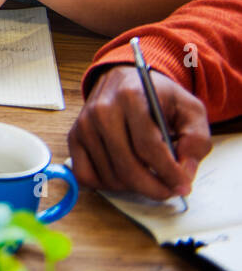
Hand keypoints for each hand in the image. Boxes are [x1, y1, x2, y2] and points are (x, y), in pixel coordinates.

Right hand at [68, 65, 211, 200]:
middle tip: (169, 190)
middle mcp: (102, 110)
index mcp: (130, 97)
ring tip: (150, 178)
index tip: (183, 185)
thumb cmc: (157, 97)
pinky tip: (124, 176)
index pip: (148, 147)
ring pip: (110, 176)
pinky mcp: (74, 137)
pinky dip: (107, 185)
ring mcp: (84, 125)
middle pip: (127, 167)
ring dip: (134, 187)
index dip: (169, 173)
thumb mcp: (190, 109)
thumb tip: (184, 172)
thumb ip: (196, 140)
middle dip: (154, 188)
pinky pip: (86, 176)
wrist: (123, 80)